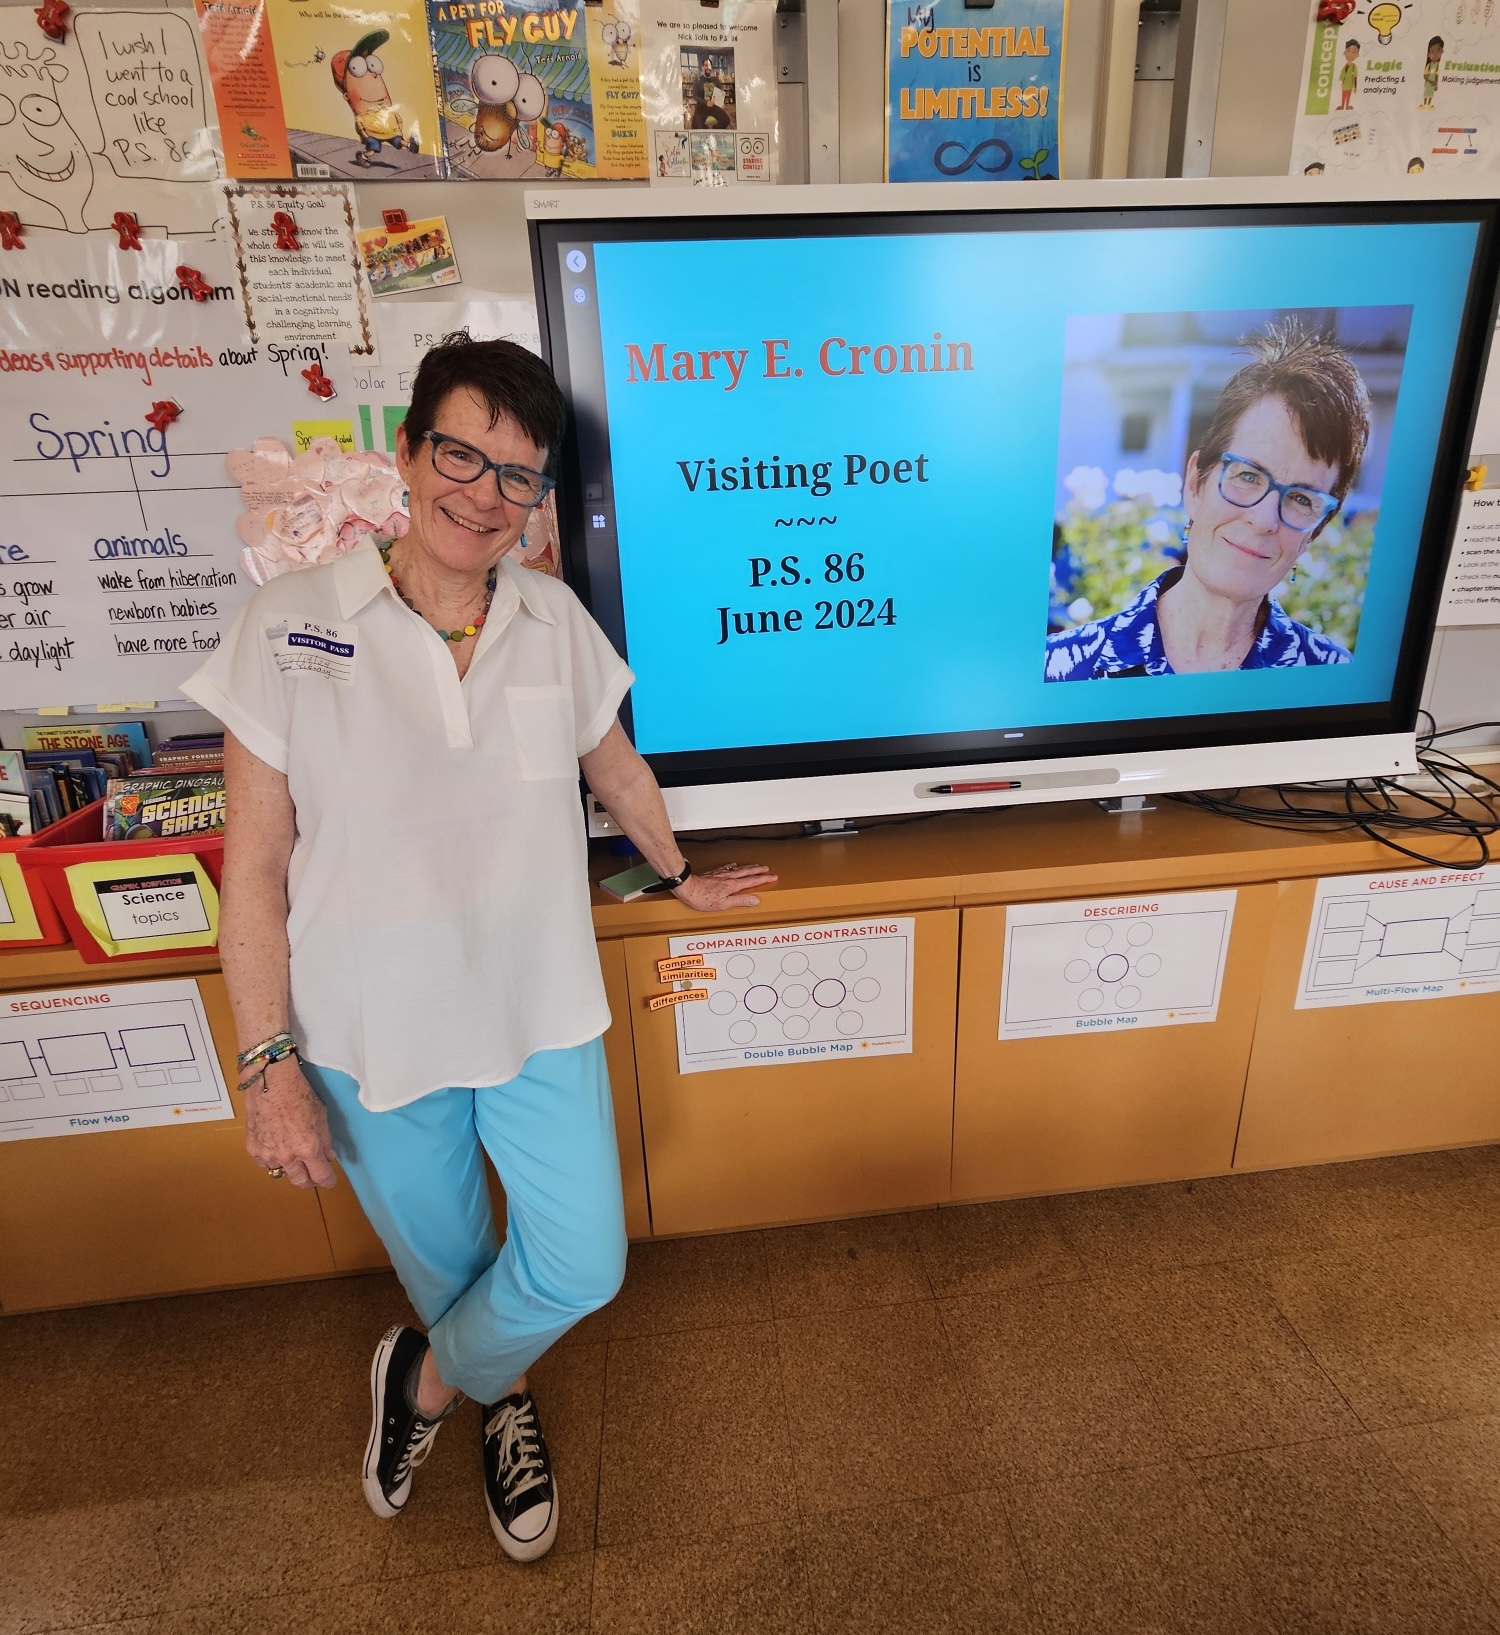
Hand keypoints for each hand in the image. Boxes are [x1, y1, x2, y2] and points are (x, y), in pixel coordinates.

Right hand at [243, 1056, 338, 1188]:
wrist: (270, 1081)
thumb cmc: (300, 1094)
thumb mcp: (321, 1116)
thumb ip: (326, 1141)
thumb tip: (329, 1157)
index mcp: (308, 1148)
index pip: (320, 1176)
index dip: (328, 1180)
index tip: (329, 1181)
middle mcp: (287, 1156)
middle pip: (300, 1181)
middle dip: (309, 1181)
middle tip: (312, 1175)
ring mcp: (267, 1154)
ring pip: (281, 1172)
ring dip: (289, 1167)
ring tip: (292, 1155)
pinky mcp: (252, 1148)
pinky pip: (264, 1163)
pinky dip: (271, 1159)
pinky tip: (275, 1147)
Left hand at [672, 861, 777, 911]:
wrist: (687, 888)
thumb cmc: (702, 898)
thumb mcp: (724, 904)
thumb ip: (740, 901)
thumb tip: (755, 900)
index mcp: (732, 886)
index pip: (752, 881)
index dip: (763, 879)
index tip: (772, 876)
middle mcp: (727, 878)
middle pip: (747, 872)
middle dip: (758, 871)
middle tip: (767, 869)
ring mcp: (720, 875)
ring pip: (738, 869)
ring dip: (748, 867)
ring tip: (755, 866)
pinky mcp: (713, 874)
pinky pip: (727, 868)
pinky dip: (733, 866)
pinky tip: (733, 865)